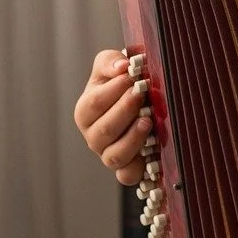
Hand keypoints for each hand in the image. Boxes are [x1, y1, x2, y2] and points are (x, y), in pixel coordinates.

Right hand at [74, 48, 150, 184]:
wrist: (137, 98)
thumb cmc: (120, 82)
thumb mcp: (111, 66)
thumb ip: (111, 61)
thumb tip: (121, 67)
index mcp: (85, 111)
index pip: (94, 104)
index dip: (114, 90)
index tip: (132, 76)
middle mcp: (93, 136)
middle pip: (103, 130)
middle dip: (125, 110)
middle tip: (141, 93)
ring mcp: (108, 154)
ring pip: (114, 155)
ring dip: (132, 138)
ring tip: (148, 120)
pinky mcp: (125, 168)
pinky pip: (127, 175)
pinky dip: (138, 166)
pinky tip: (151, 147)